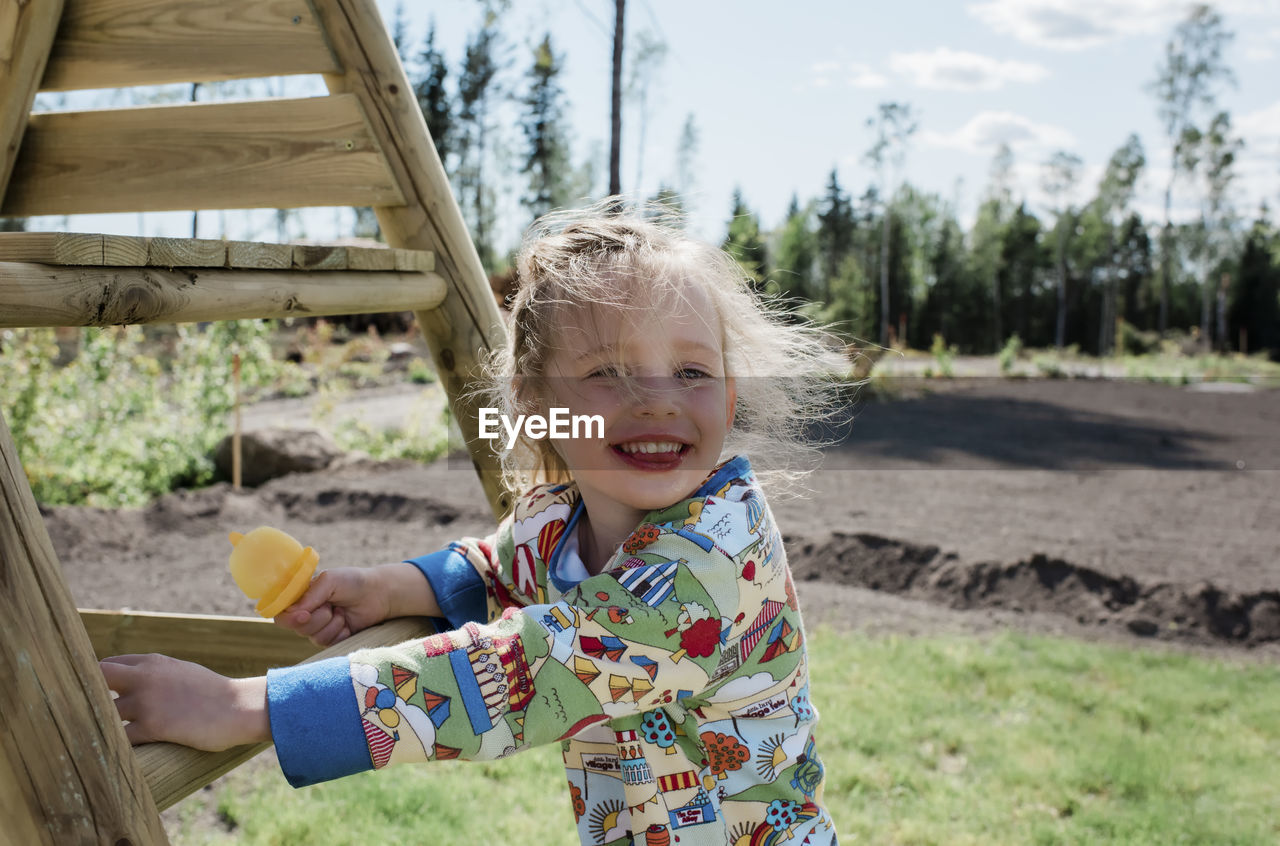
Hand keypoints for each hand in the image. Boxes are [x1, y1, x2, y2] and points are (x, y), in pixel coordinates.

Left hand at [101, 654, 268, 749]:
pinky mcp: (153, 727)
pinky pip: (119, 738)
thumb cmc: (214, 693)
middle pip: (95, 680)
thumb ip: (155, 674)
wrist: (239, 707)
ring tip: (96, 738)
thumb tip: (134, 683)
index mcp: (152, 662)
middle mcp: (145, 677)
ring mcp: (147, 702)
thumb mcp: (182, 672)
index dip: (96, 682)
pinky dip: (113, 746)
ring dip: (99, 725)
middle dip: (85, 695)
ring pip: (103, 713)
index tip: (92, 697)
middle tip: (83, 715)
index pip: (106, 665)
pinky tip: (112, 753)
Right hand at [274, 564, 440, 646]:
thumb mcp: (330, 580)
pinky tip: (347, 623)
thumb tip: (296, 612)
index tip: (305, 615)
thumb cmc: (353, 582)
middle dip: (317, 618)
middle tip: (332, 606)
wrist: (379, 594)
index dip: (289, 618)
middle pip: (296, 628)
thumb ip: (311, 594)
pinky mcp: (332, 639)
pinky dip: (340, 633)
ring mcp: (319, 628)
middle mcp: (306, 614)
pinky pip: (328, 643)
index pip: (280, 613)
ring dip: (331, 624)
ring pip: (313, 637)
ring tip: (342, 612)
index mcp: (301, 598)